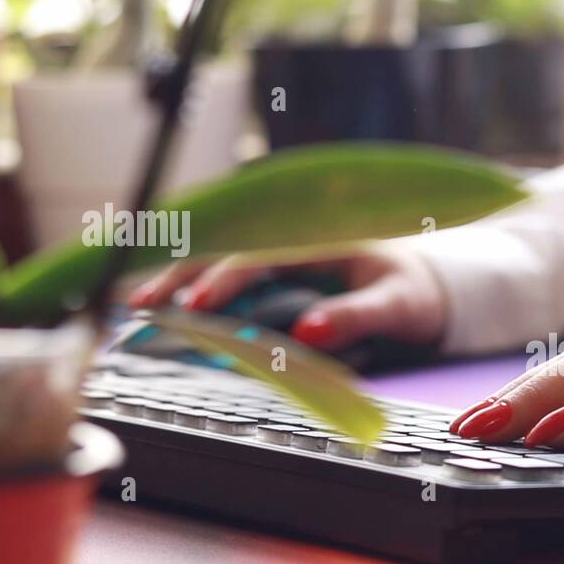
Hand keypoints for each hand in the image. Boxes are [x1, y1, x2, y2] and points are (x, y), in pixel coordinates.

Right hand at [126, 244, 447, 350]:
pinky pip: (227, 273)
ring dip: (177, 278)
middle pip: (226, 246)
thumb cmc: (413, 293)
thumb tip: (307, 331)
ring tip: (137, 305)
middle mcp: (293, 233)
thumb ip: (356, 316)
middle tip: (144, 305)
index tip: (199, 305)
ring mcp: (281, 250)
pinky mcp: (274, 270)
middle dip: (181, 273)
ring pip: (217, 256)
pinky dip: (193, 288)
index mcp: (321, 232)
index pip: (263, 249)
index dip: (227, 277)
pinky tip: (162, 307)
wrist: (426, 287)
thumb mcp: (398, 305)